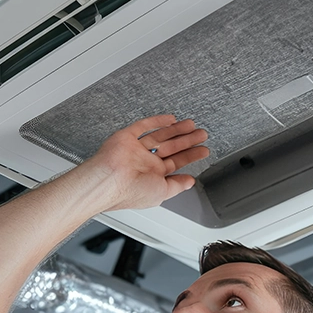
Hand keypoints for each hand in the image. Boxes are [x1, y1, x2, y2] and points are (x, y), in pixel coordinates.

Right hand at [84, 115, 209, 210]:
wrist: (109, 181)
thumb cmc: (130, 192)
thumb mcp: (163, 192)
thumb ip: (177, 185)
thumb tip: (189, 182)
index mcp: (152, 176)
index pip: (176, 163)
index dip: (191, 156)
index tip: (203, 150)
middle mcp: (144, 162)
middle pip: (171, 147)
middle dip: (188, 141)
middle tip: (202, 134)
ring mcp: (136, 149)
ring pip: (160, 136)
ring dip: (177, 130)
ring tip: (192, 125)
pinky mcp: (127, 137)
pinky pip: (143, 127)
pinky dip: (157, 122)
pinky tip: (170, 119)